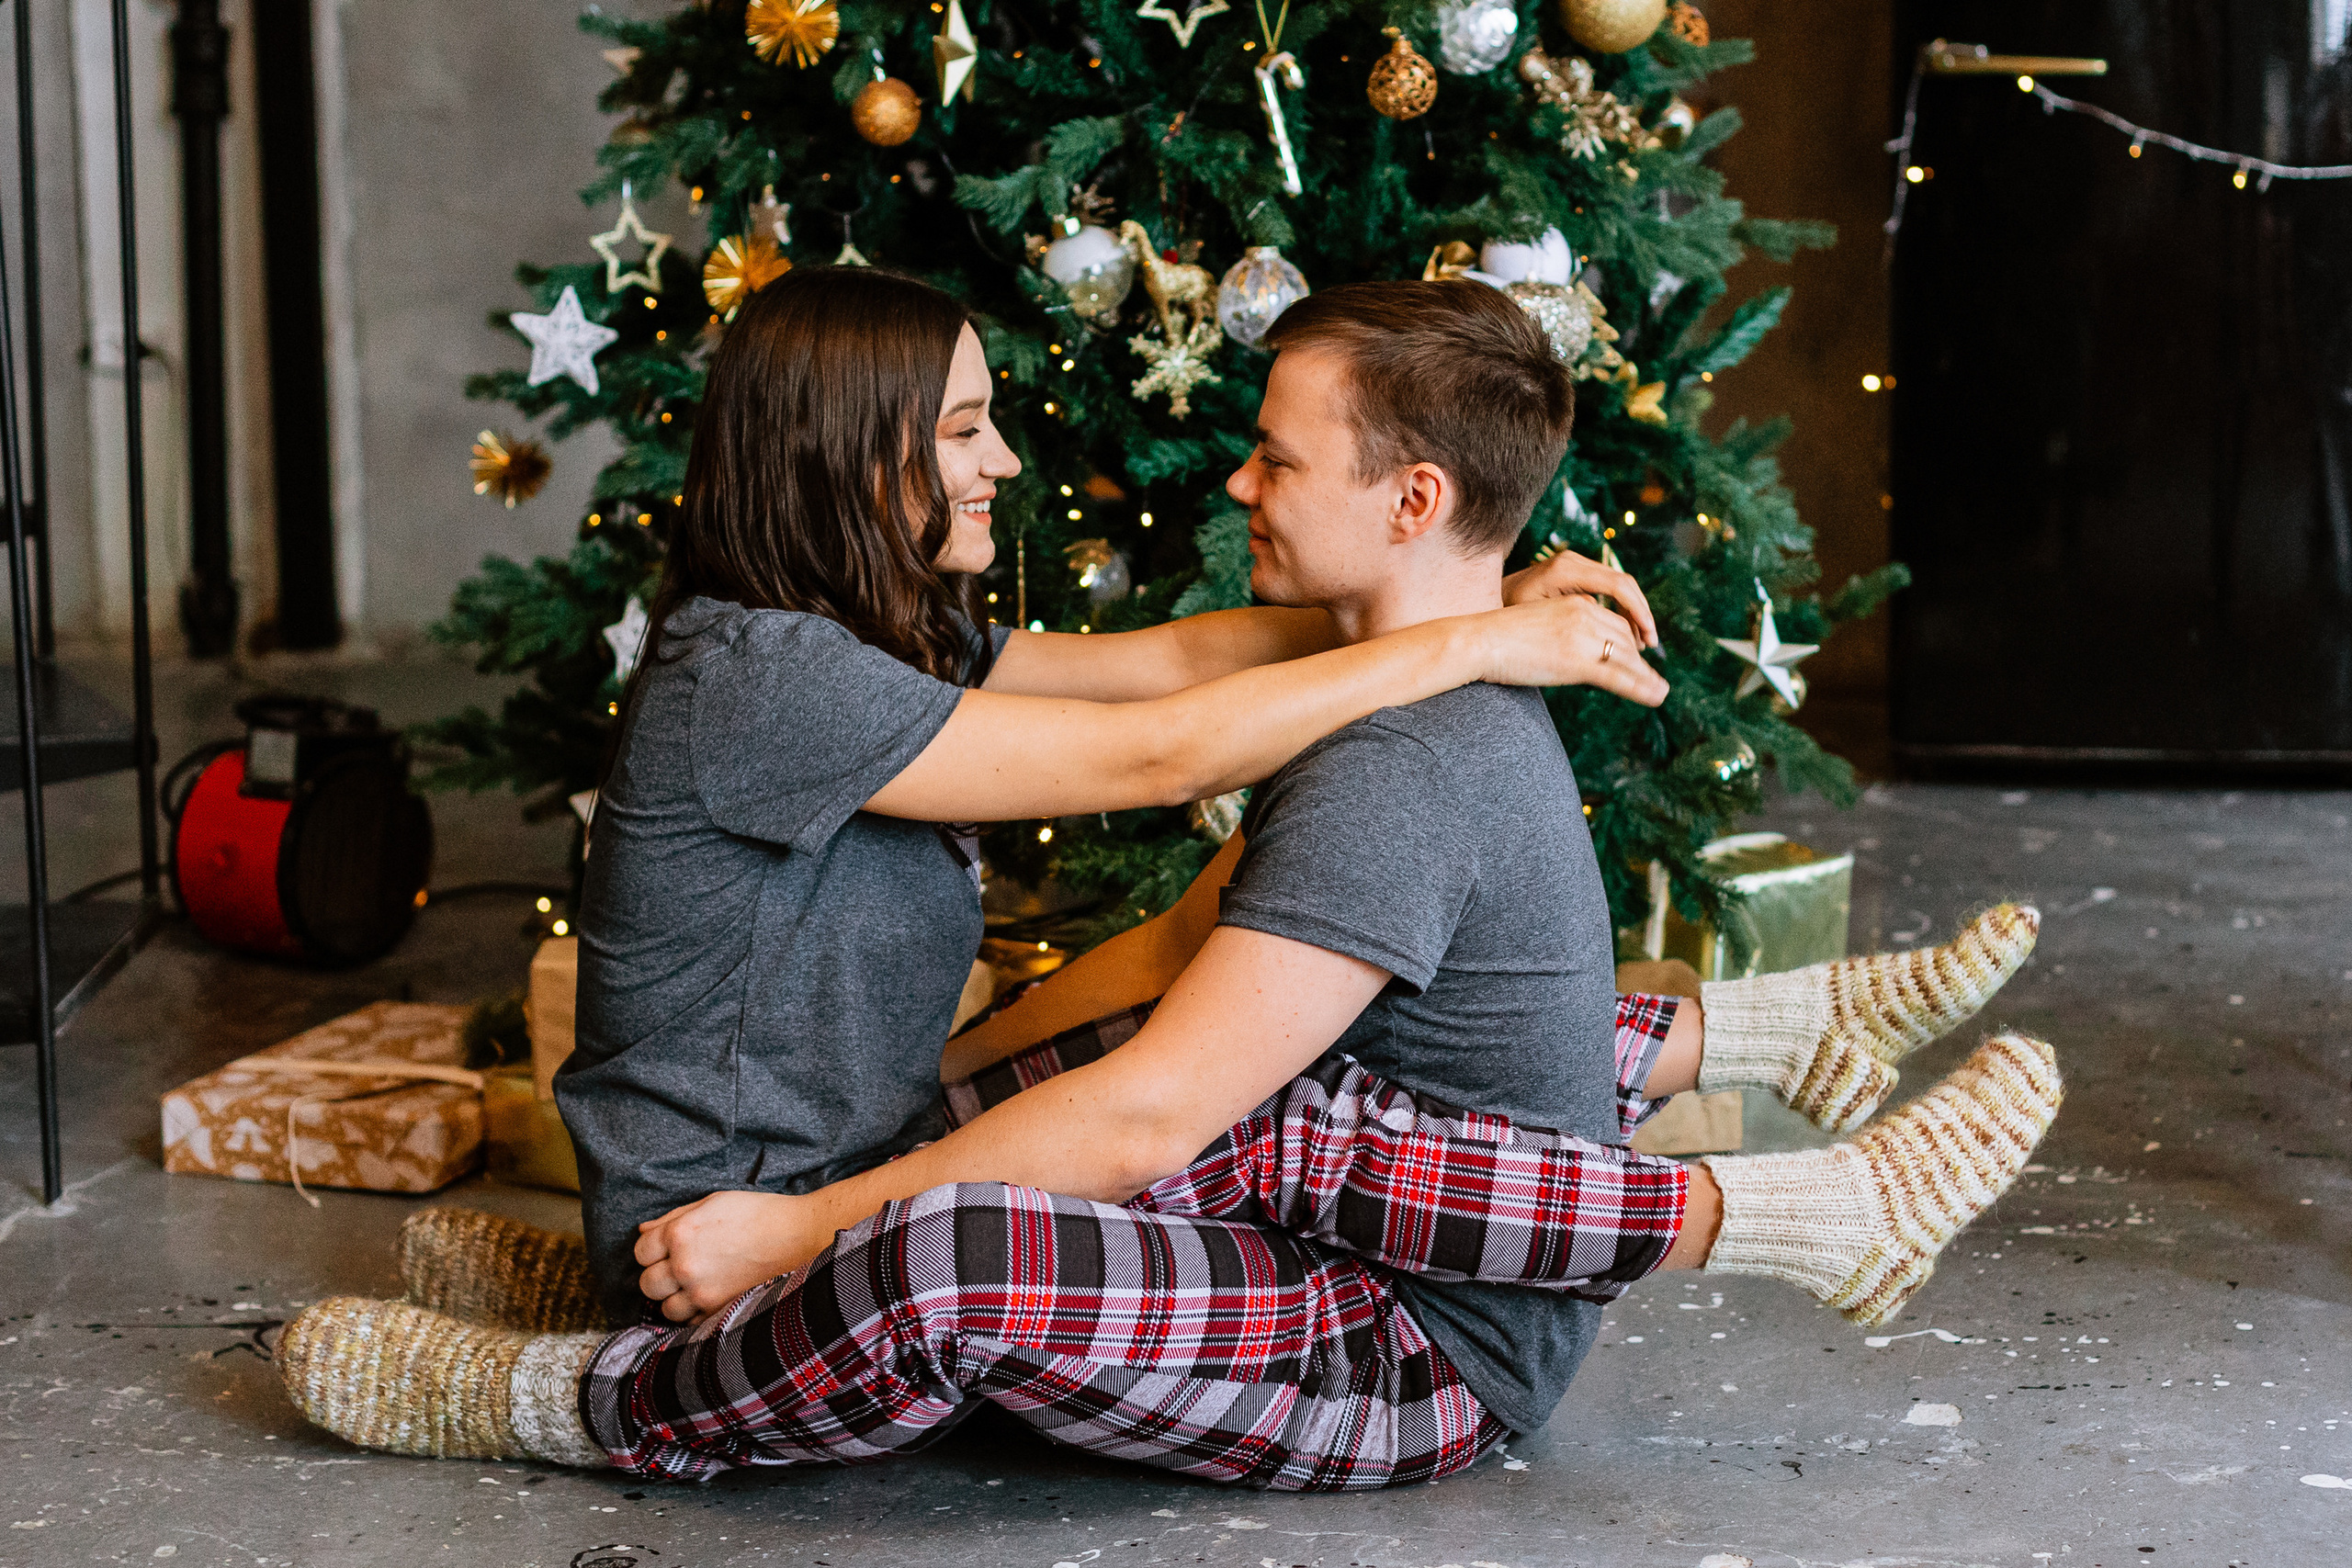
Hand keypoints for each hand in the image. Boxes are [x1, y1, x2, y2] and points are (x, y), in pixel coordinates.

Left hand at [634, 1190, 827, 1323]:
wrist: (799, 1235)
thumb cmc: (757, 1213)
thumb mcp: (712, 1203)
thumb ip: (673, 1218)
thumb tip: (644, 1231)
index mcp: (680, 1233)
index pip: (640, 1251)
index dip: (651, 1250)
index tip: (665, 1249)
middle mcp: (685, 1265)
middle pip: (647, 1283)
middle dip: (659, 1276)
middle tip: (678, 1268)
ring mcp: (702, 1292)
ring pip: (665, 1308)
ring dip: (675, 1298)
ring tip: (694, 1285)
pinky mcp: (719, 1310)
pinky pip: (690, 1322)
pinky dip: (694, 1313)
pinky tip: (709, 1296)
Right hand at [1471, 593, 1669, 707]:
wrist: (1480, 641)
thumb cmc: (1498, 638)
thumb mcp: (1538, 625)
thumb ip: (1561, 632)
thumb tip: (1569, 651)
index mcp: (1576, 602)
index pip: (1614, 622)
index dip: (1628, 642)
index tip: (1636, 658)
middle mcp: (1585, 614)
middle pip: (1625, 639)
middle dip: (1638, 662)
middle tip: (1651, 681)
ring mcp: (1584, 637)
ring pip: (1627, 659)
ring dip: (1647, 678)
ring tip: (1660, 692)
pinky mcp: (1579, 662)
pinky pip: (1619, 677)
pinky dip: (1642, 688)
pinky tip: (1656, 696)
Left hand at [1502, 549, 1658, 649]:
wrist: (1486, 602)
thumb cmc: (1506, 617)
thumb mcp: (1538, 623)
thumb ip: (1572, 623)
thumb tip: (1610, 637)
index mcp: (1566, 570)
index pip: (1618, 585)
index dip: (1638, 612)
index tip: (1647, 639)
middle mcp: (1574, 561)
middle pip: (1624, 584)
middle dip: (1640, 615)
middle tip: (1649, 645)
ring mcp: (1575, 566)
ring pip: (1620, 587)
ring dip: (1632, 615)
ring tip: (1640, 645)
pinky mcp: (1576, 576)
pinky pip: (1608, 590)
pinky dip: (1620, 612)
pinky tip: (1623, 636)